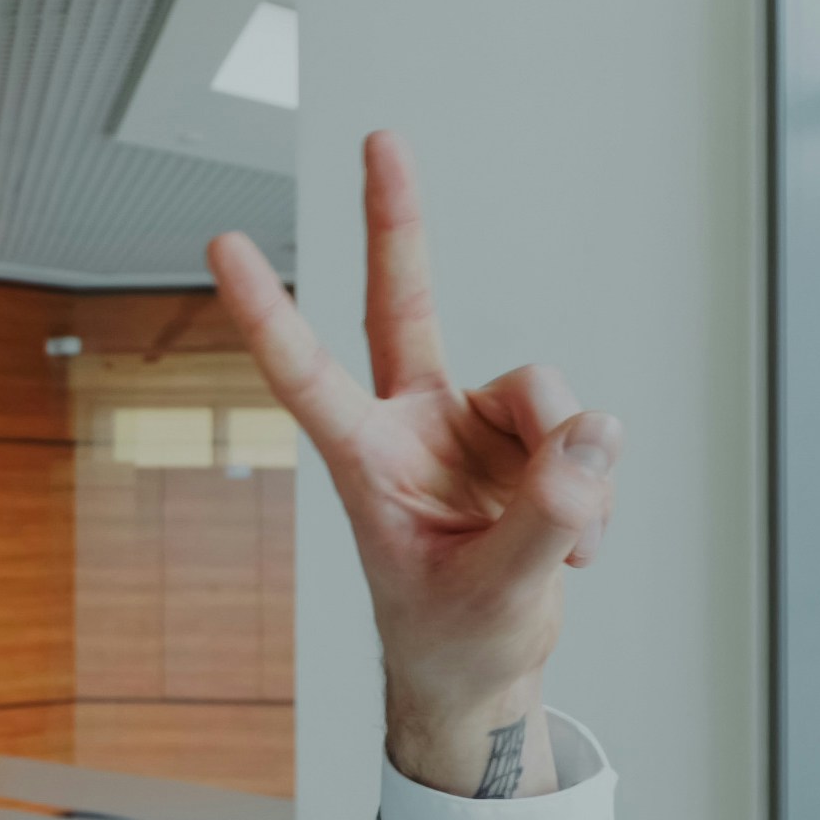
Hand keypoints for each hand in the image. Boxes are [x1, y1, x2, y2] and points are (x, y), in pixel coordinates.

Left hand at [208, 132, 621, 798]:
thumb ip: (546, 518)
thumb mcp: (496, 596)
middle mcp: (413, 428)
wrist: (484, 679)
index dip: (268, 309)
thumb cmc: (453, 642)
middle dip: (398, 224)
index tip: (223, 244)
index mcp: (366, 463)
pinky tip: (578, 540)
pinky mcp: (529, 443)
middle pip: (406, 307)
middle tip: (379, 139)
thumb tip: (592, 438)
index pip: (308, 375)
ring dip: (574, 465)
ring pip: (544, 394)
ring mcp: (472, 431)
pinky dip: (596, 490)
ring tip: (567, 541)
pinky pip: (584, 434)